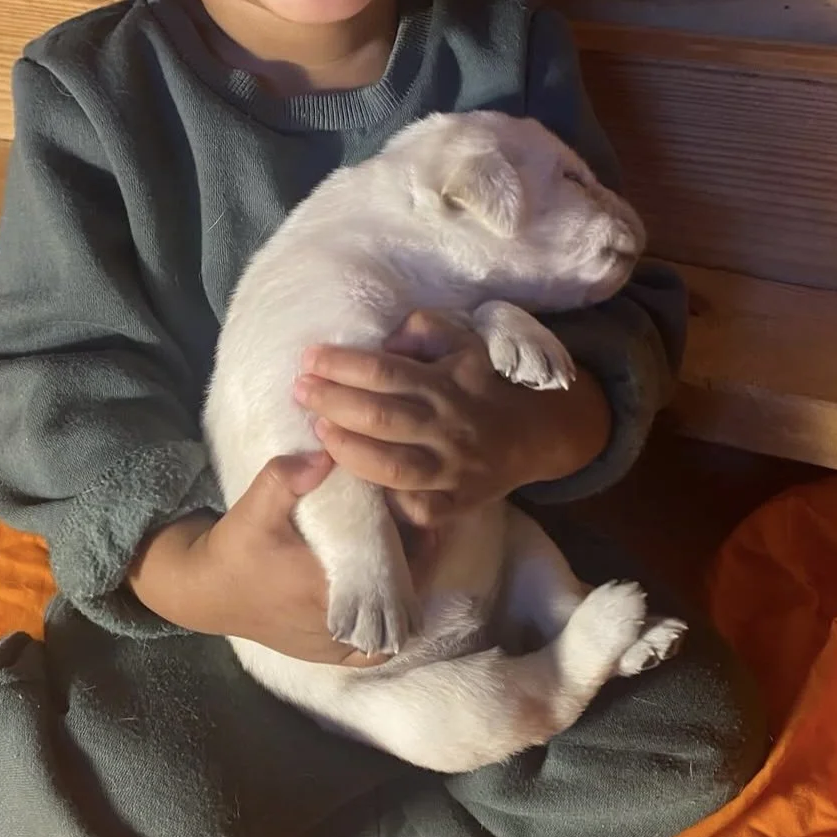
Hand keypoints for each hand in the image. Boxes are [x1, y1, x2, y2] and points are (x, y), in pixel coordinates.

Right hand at [128, 452, 441, 664]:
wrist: (205, 591)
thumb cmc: (234, 550)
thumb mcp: (254, 508)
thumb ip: (286, 478)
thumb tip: (327, 454)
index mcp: (326, 589)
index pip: (394, 574)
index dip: (417, 548)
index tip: (420, 519)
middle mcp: (337, 626)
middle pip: (402, 599)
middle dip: (417, 566)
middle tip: (421, 531)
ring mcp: (335, 645)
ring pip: (394, 627)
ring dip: (408, 593)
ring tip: (410, 557)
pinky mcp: (328, 655)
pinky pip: (376, 649)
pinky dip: (391, 627)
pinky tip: (393, 596)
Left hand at [294, 311, 611, 526]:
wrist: (536, 434)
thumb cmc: (485, 381)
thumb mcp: (464, 341)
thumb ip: (424, 329)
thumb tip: (384, 338)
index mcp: (448, 382)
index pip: (385, 371)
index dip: (342, 365)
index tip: (310, 358)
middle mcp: (448, 425)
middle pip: (380, 415)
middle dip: (332, 402)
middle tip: (300, 390)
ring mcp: (452, 469)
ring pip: (390, 466)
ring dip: (347, 448)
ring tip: (318, 430)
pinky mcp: (455, 504)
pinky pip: (414, 507)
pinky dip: (384, 499)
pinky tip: (355, 484)